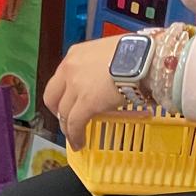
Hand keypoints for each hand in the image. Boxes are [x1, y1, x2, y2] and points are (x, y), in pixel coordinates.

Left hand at [44, 36, 125, 150]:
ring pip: (64, 113)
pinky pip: (75, 124)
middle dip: (58, 112)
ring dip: (68, 128)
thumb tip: (109, 76)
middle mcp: (70, 69)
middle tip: (67, 120)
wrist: (142, 56)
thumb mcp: (109, 51)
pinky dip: (75, 136)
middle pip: (53, 97)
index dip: (61, 94)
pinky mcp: (86, 103)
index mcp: (75, 54)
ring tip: (75, 138)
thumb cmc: (135, 51)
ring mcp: (76, 86)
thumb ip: (100, 65)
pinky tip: (80, 143)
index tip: (66, 103)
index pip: (59, 79)